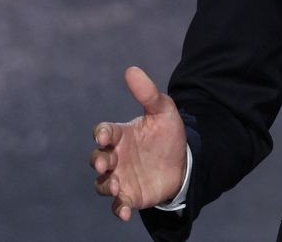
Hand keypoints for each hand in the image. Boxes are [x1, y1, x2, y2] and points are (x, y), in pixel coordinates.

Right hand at [91, 66, 188, 220]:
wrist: (183, 162)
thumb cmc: (168, 134)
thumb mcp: (163, 111)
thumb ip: (148, 94)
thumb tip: (131, 69)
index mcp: (121, 135)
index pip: (103, 132)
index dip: (101, 134)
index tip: (105, 136)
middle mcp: (116, 156)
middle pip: (97, 158)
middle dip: (98, 160)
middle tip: (106, 162)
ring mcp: (120, 177)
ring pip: (102, 183)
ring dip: (105, 185)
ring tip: (116, 185)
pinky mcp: (129, 196)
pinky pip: (117, 205)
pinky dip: (117, 209)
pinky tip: (124, 211)